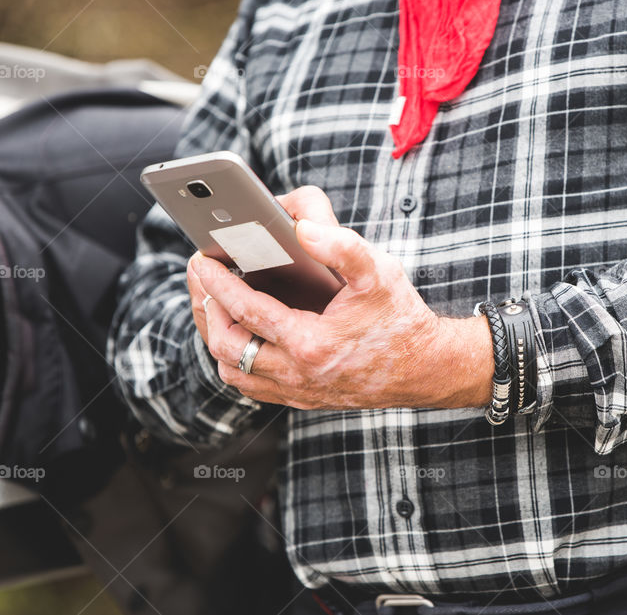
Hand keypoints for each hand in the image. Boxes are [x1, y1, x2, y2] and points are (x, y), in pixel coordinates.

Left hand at [187, 185, 493, 410]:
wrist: (426, 368)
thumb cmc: (401, 318)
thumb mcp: (379, 273)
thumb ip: (342, 246)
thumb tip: (302, 226)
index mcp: (311, 343)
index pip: (247, 312)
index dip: (218, 283)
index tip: (202, 260)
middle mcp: (298, 374)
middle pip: (227, 346)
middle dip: (206, 309)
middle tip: (200, 280)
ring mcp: (298, 391)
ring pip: (234, 371)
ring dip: (216, 336)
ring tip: (211, 303)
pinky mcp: (302, 398)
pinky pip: (252, 385)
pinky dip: (235, 359)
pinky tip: (237, 333)